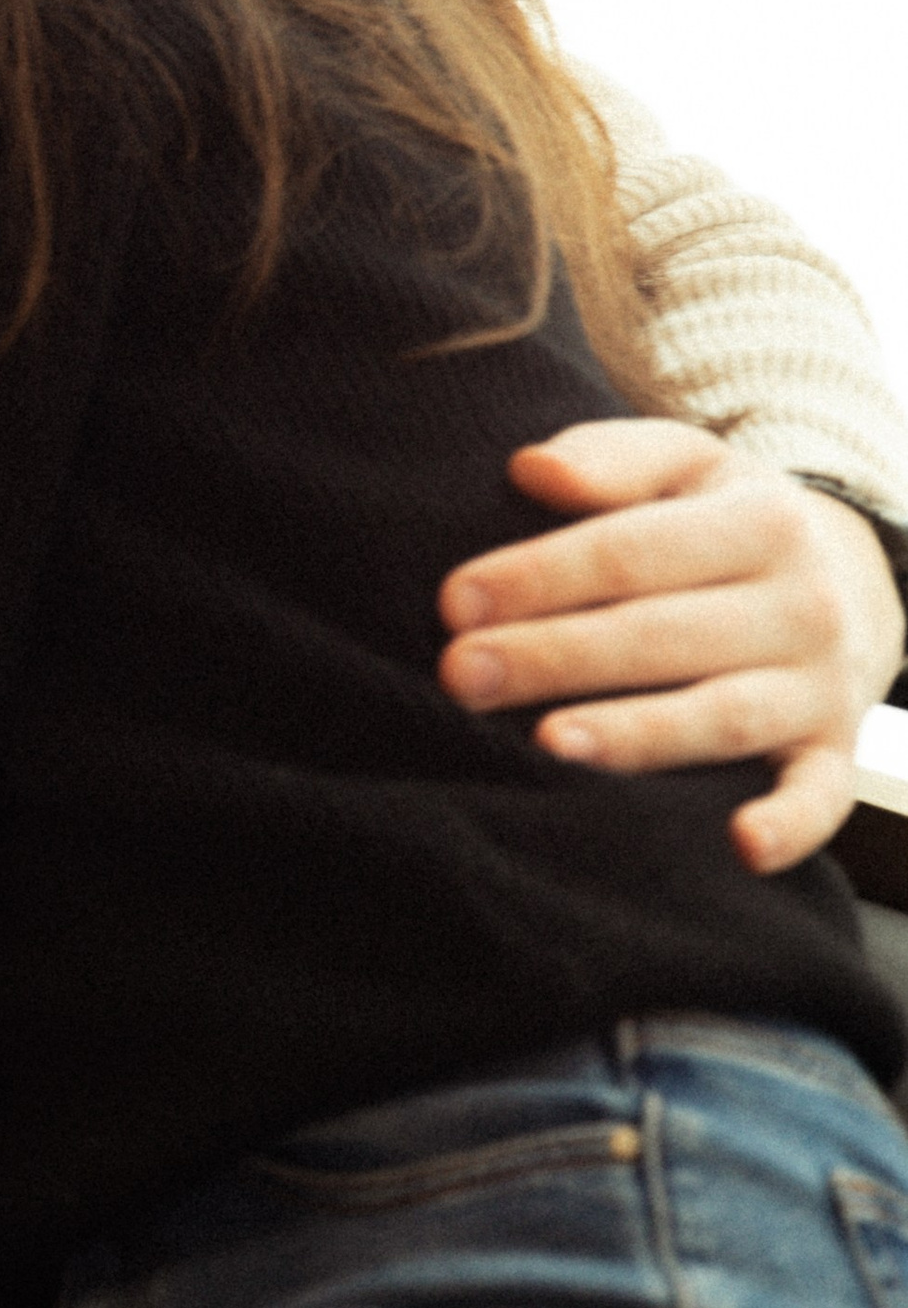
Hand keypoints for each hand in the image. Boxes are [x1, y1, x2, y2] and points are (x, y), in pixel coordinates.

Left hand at [438, 420, 903, 872]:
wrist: (854, 581)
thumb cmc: (725, 522)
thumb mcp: (686, 465)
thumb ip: (612, 459)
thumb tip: (532, 470)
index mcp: (759, 520)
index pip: (630, 550)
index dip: (539, 576)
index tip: (454, 602)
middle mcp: (802, 603)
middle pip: (661, 634)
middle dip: (554, 656)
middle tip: (458, 676)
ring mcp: (822, 684)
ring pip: (722, 716)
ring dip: (637, 735)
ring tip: (548, 744)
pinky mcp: (835, 751)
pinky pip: (823, 796)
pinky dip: (790, 825)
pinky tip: (740, 847)